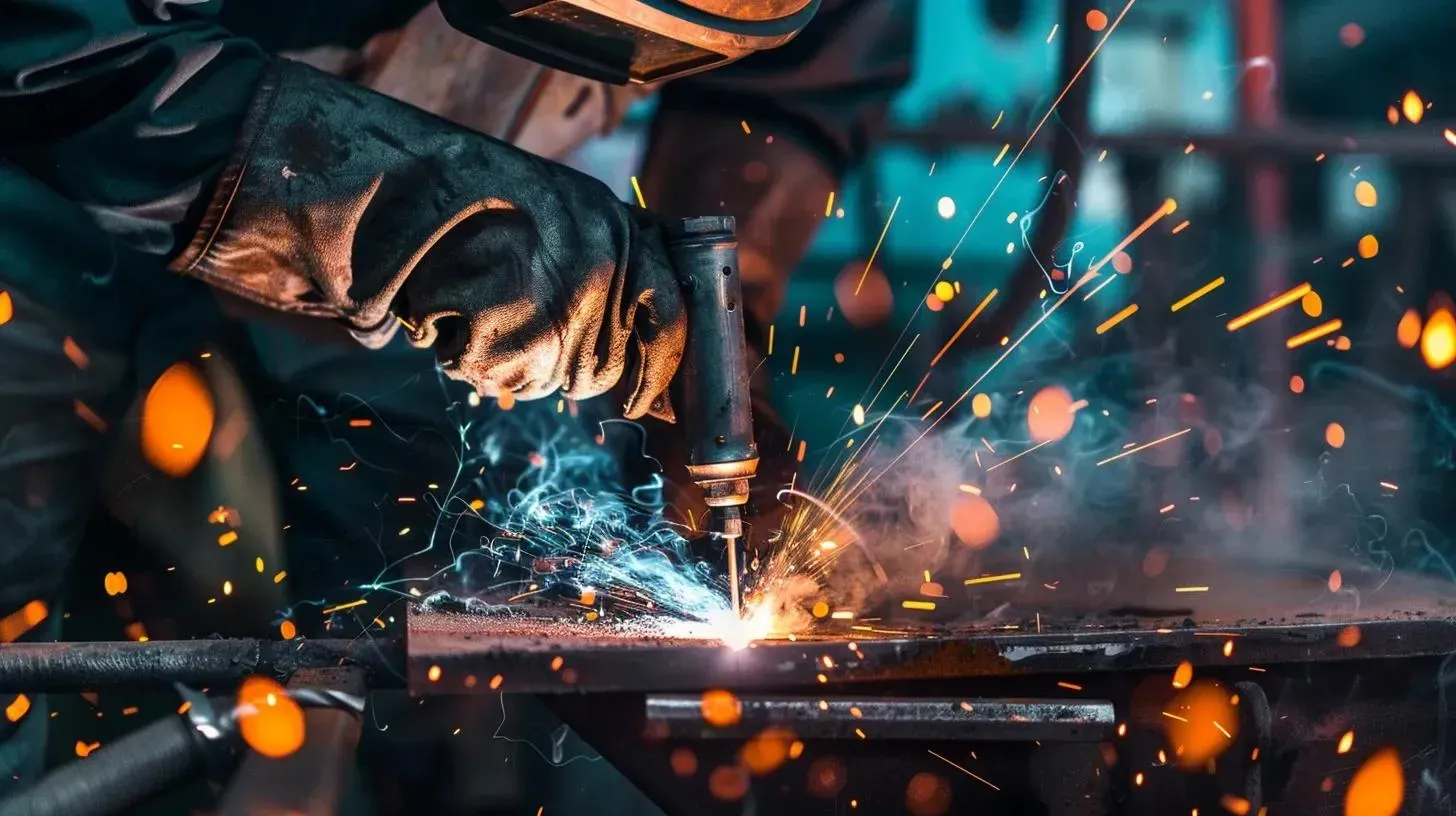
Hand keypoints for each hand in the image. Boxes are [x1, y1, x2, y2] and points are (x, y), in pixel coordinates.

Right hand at [173, 60, 684, 418]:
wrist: (381, 186)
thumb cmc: (463, 197)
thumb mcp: (552, 209)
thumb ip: (602, 262)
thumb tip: (640, 340)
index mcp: (614, 223)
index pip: (671, 317)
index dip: (662, 368)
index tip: (646, 399)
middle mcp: (600, 262)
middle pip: (602, 365)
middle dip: (564, 363)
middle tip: (512, 329)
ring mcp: (557, 301)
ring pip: (551, 376)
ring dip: (511, 357)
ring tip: (472, 303)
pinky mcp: (508, 332)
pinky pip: (498, 374)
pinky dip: (467, 355)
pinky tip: (446, 310)